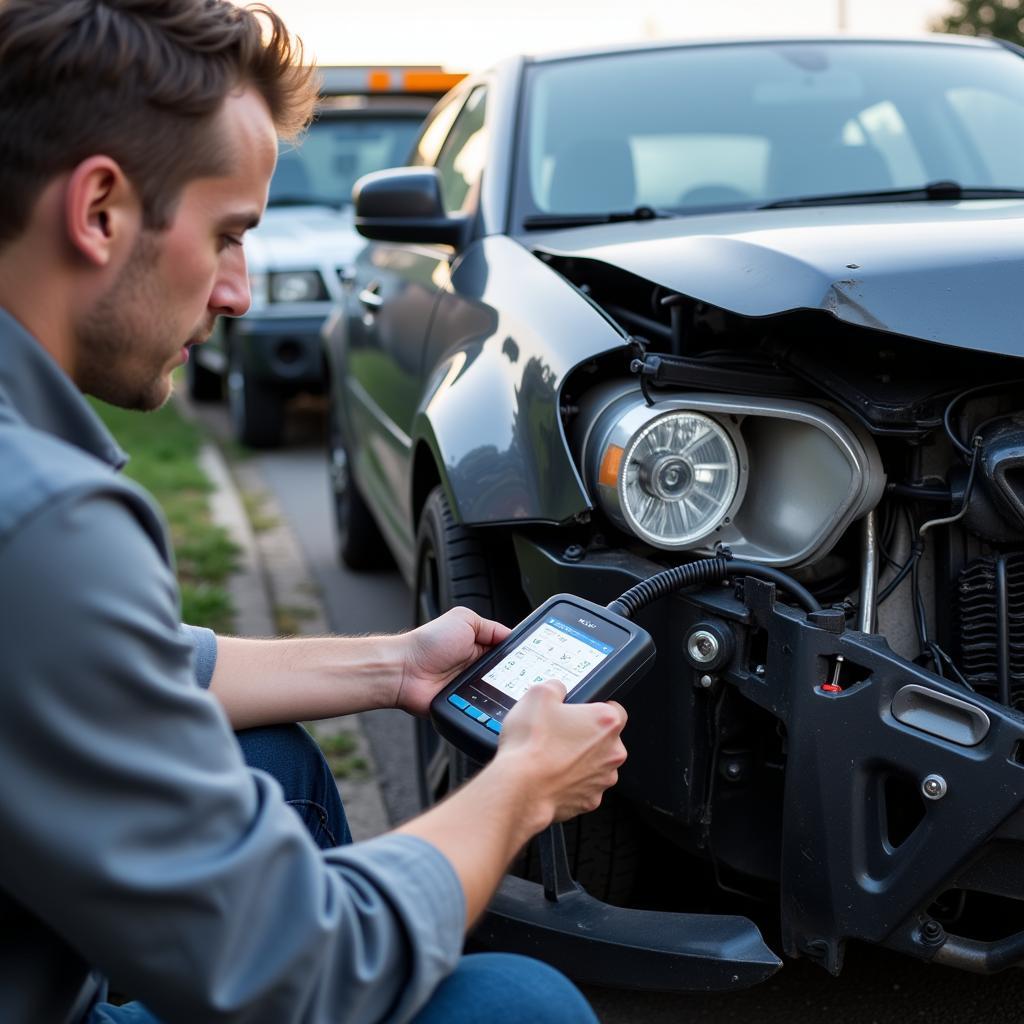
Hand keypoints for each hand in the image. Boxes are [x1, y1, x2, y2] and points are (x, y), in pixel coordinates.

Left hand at [397, 606, 511, 716]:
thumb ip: (490, 627)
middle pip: (507, 674)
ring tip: (504, 689)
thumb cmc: (428, 643)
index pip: (507, 652)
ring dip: (501, 692)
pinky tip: (490, 703)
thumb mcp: (464, 620)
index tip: (533, 659)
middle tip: (522, 676)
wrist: (404, 671)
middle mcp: (476, 667)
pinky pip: (483, 709)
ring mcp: (470, 687)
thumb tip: (512, 635)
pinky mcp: (464, 706)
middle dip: (515, 676)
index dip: (519, 655)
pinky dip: (488, 707)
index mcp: (479, 646)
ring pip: (498, 693)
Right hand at [495, 681, 627, 831]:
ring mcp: (602, 779)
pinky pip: (583, 788)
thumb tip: (558, 689)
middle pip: (605, 739)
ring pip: (595, 765)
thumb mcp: (538, 695)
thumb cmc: (531, 745)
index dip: (596, 708)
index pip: (615, 710)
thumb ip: (556, 687)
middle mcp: (612, 753)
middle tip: (559, 734)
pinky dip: (570, 783)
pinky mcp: (589, 802)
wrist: (519, 789)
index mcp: (606, 723)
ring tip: (551, 757)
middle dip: (586, 736)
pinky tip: (550, 776)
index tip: (581, 712)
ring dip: (579, 761)